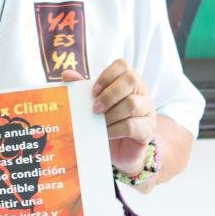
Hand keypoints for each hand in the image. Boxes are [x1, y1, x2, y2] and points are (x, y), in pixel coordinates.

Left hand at [61, 58, 155, 174]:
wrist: (121, 150)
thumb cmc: (108, 121)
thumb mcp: (95, 103)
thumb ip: (82, 88)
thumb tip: (66, 74)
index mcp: (129, 81)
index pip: (123, 65)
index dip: (107, 75)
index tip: (93, 91)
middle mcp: (142, 92)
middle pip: (131, 80)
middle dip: (109, 94)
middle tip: (95, 108)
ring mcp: (148, 111)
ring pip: (132, 104)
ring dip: (111, 114)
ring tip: (99, 123)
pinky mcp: (148, 130)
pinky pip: (133, 125)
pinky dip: (115, 129)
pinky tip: (106, 133)